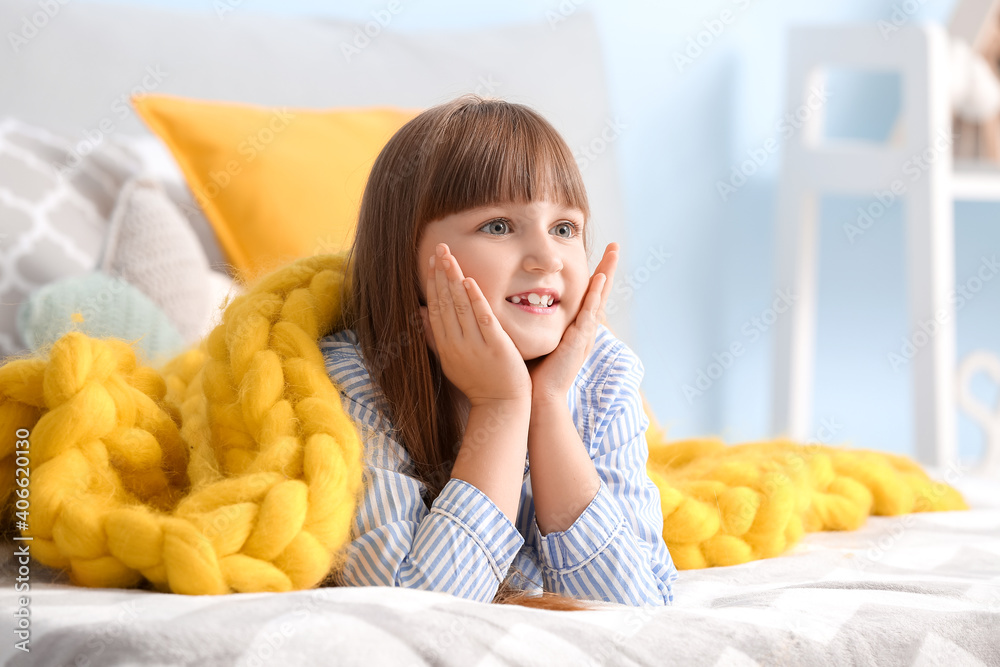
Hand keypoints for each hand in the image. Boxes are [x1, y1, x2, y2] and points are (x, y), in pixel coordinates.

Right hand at [420, 243, 531, 406]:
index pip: (435, 307)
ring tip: (449, 257)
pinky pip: (482, 319)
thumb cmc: (479, 383)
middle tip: (439, 249)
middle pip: (444, 303)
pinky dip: (475, 300)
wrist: (500, 406)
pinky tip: (469, 281)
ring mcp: (475, 345)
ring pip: (459, 307)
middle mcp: (456, 344)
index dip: (433, 283)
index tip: (432, 261)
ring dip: (453, 280)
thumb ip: (435, 337)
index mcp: (445, 346)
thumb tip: (419, 313)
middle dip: (441, 274)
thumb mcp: (450, 361)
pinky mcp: (495, 347)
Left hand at [526, 242, 619, 403]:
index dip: (594, 276)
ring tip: (613, 253)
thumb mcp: (538, 340)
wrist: (538, 399)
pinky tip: (599, 279)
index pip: (587, 296)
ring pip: (598, 298)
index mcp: (575, 329)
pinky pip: (589, 314)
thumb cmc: (534, 373)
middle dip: (607, 269)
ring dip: (606, 275)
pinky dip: (595, 296)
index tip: (598, 255)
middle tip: (615, 246)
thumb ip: (534, 324)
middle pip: (599, 293)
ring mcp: (583, 335)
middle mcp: (583, 330)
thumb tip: (518, 304)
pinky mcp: (578, 342)